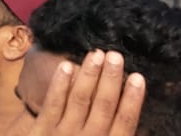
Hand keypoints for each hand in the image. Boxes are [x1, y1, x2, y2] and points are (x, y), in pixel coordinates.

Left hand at [24, 50, 144, 135]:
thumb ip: (117, 135)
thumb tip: (133, 124)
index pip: (125, 123)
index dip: (133, 100)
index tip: (139, 77)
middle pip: (103, 106)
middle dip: (110, 80)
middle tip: (115, 55)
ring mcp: (64, 135)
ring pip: (80, 100)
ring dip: (89, 76)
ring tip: (96, 54)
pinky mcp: (42, 132)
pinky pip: (52, 104)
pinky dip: (59, 85)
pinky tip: (66, 65)